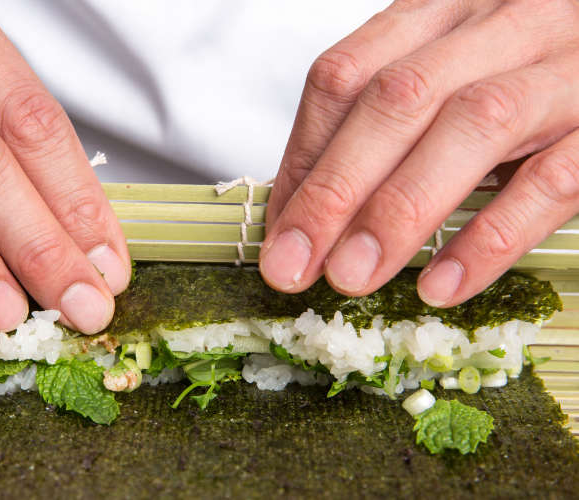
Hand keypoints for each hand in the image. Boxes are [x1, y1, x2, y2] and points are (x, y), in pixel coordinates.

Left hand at [262, 0, 578, 305]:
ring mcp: (564, 68)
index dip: (304, 157)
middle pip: (397, 98)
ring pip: (473, 124)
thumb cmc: (527, 73)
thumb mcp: (448, 79)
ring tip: (351, 278)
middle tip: (293, 267)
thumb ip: (384, 126)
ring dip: (399, 210)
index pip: (347, 74)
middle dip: (335, 190)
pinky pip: (553, 179)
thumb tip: (303, 211)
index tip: (280, 233)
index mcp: (441, 13)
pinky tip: (442, 285)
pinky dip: (490, 237)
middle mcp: (500, 24)